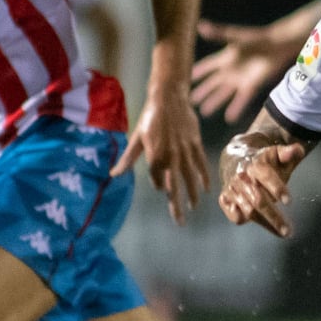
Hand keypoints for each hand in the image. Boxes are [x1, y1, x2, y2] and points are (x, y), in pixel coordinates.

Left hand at [113, 90, 209, 223]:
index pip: (157, 180)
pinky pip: (201, 165)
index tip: (160, 185)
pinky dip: (204, 177)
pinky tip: (207, 188)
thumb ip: (128, 159)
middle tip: (180, 222)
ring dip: (192, 194)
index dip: (158, 184)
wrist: (169, 98)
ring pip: (190, 178)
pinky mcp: (195, 145)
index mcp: (154, 156)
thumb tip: (113, 174)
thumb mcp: (136, 139)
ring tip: (194, 207)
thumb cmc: (149, 117)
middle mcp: (170, 157)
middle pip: (174, 187)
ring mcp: (184, 152)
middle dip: (176, 206)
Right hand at [189, 18, 309, 122]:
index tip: (189, 76)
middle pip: (213, 83)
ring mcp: (240, 79)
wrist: (277, 45)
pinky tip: (229, 118)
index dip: (200, 71)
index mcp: (226, 57)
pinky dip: (235, 108)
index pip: (208, 66)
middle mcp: (231, 70)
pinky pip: (241, 99)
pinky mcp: (251, 86)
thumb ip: (218, 34)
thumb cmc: (256, 38)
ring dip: (215, 102)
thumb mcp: (234, 36)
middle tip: (192, 100)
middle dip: (203, 91)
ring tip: (204, 112)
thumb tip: (200, 25)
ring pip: (224, 93)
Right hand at [217, 140, 305, 236]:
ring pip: (249, 211)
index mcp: (255, 165)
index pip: (266, 176)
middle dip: (274, 217)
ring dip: (266, 223)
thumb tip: (298, 150)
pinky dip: (241, 219)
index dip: (277, 188)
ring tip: (283, 232)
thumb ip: (289, 153)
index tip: (289, 201)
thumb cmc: (263, 161)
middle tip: (288, 230)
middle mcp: (241, 178)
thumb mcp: (276, 153)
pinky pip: (233, 215)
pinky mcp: (225, 199)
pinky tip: (258, 223)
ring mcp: (232, 190)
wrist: (235, 159)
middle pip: (258, 200)